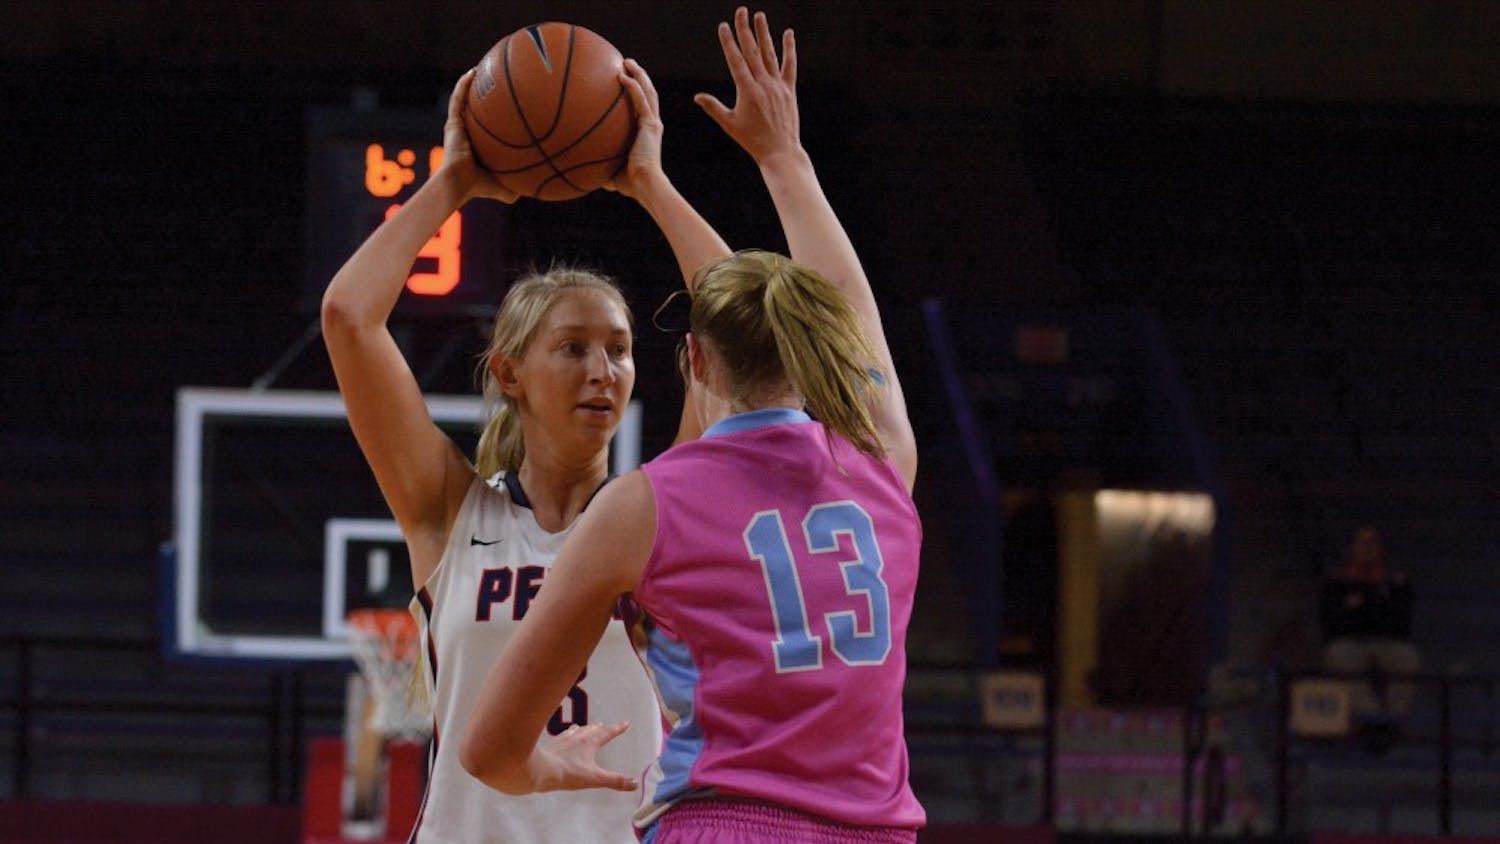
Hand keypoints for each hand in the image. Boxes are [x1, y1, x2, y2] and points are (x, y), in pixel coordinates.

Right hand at [441, 69, 519, 203]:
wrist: (459, 184)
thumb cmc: (480, 187)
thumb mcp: (506, 186)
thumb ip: (521, 186)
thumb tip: (541, 188)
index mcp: (478, 146)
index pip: (487, 127)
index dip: (496, 116)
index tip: (509, 105)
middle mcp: (467, 134)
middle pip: (476, 110)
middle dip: (485, 95)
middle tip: (497, 81)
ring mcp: (458, 128)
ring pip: (465, 100)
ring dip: (472, 84)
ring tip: (482, 68)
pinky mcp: (452, 123)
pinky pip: (458, 100)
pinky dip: (463, 85)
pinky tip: (472, 72)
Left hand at [537, 722, 636, 791]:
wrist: (541, 770)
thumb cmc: (569, 774)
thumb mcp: (595, 779)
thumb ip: (615, 781)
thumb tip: (634, 783)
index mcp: (590, 743)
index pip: (607, 733)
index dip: (617, 728)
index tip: (625, 723)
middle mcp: (578, 737)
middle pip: (592, 730)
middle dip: (601, 728)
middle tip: (605, 726)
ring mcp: (564, 740)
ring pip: (577, 730)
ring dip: (584, 729)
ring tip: (585, 727)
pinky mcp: (552, 745)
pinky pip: (562, 736)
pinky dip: (567, 734)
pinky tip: (564, 736)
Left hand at [604, 59, 664, 198]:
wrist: (644, 185)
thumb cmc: (628, 183)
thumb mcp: (608, 169)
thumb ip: (596, 164)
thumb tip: (575, 168)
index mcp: (645, 132)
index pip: (641, 107)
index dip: (635, 92)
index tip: (623, 81)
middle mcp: (651, 125)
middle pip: (647, 93)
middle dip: (639, 76)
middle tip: (626, 64)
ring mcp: (652, 123)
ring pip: (648, 91)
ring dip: (639, 75)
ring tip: (627, 61)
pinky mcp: (651, 125)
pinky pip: (641, 100)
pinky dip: (633, 87)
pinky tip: (622, 76)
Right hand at [695, 7, 800, 163]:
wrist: (780, 151)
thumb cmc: (752, 140)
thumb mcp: (730, 124)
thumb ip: (714, 107)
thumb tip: (697, 97)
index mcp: (747, 91)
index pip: (736, 60)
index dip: (729, 42)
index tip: (724, 26)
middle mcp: (763, 84)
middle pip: (752, 51)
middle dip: (745, 29)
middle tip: (741, 11)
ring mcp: (778, 86)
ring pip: (770, 54)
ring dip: (764, 34)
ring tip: (759, 16)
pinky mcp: (789, 90)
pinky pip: (790, 66)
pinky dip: (789, 49)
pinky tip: (788, 34)